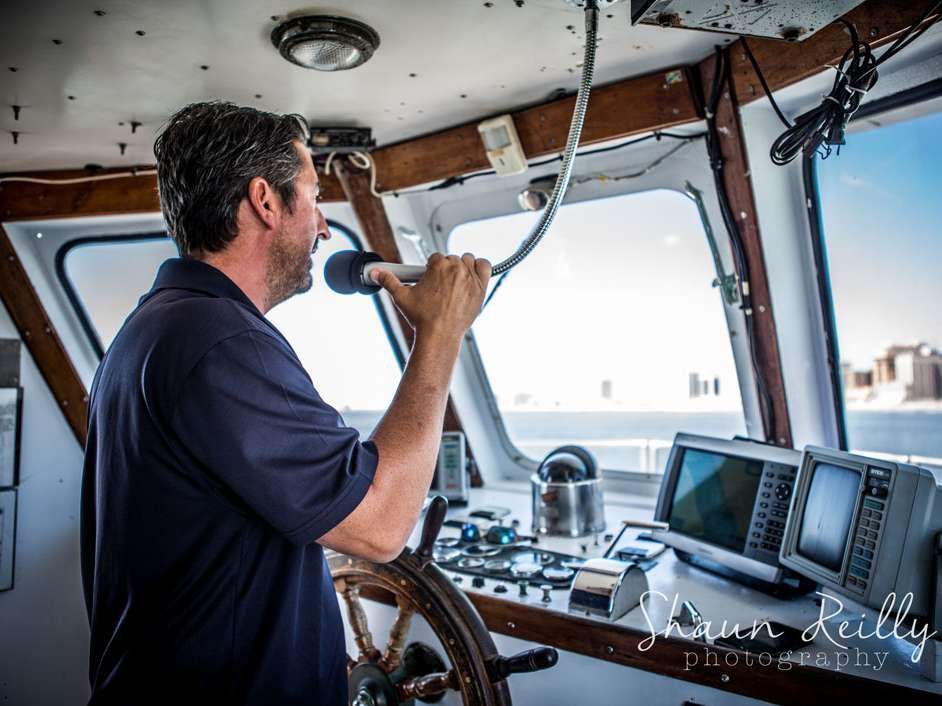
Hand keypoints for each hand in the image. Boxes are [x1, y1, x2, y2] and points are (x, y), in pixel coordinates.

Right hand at [370, 253, 491, 339]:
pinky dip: (480, 268)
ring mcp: (470, 277)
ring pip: (468, 261)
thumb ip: (388, 281)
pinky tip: (473, 276)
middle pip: (452, 259)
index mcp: (438, 265)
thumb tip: (376, 273)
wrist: (439, 334)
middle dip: (446, 270)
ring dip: (463, 268)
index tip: (431, 280)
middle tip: (441, 287)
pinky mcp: (481, 287)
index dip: (432, 269)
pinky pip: (485, 267)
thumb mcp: (402, 297)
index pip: (436, 258)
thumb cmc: (422, 317)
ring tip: (456, 283)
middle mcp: (455, 268)